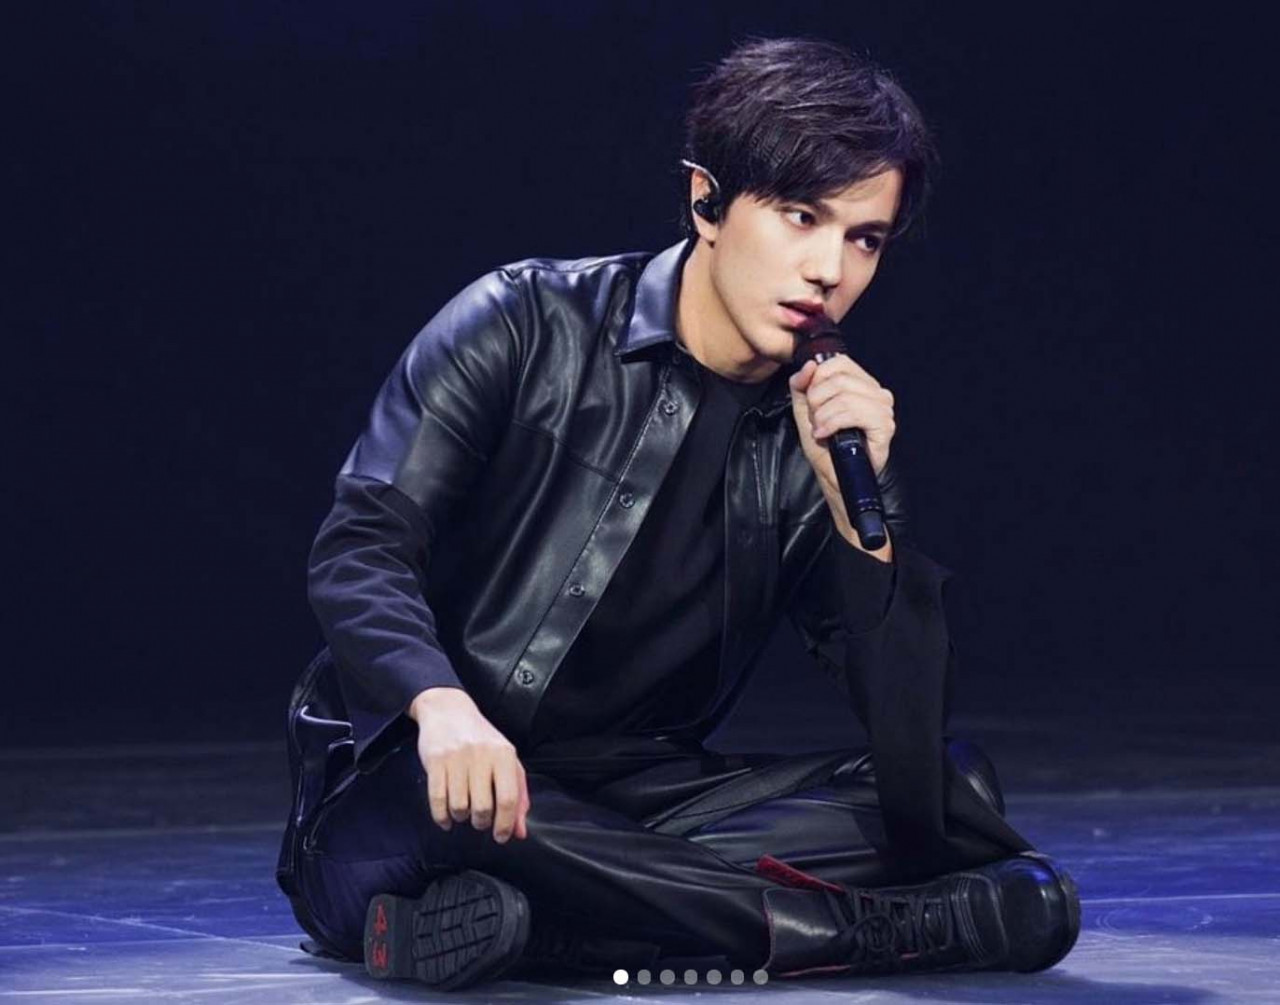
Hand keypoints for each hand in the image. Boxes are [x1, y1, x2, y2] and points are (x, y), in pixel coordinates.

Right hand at [407, 687, 530, 843]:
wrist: (449, 710)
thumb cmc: (482, 739)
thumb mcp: (506, 761)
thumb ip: (518, 796)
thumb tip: (520, 832)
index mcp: (504, 754)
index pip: (509, 798)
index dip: (506, 824)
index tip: (501, 836)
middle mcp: (482, 755)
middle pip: (483, 807)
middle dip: (481, 822)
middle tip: (480, 820)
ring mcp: (457, 757)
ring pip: (459, 806)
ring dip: (461, 817)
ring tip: (463, 810)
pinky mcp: (435, 761)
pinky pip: (437, 799)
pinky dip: (441, 816)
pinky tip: (446, 818)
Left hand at [788, 356, 895, 549]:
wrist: (834, 477)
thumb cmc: (825, 446)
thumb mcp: (806, 411)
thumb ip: (801, 386)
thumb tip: (809, 366)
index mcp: (862, 385)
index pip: (839, 363)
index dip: (817, 379)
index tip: (811, 402)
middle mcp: (877, 394)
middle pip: (838, 379)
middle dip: (817, 401)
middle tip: (815, 420)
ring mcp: (883, 410)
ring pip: (845, 396)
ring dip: (823, 415)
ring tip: (821, 430)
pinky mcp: (884, 427)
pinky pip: (853, 413)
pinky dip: (833, 423)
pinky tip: (826, 435)